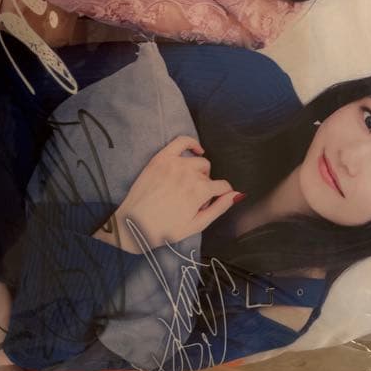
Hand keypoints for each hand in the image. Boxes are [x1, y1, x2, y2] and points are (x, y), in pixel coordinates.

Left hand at [98, 136, 241, 252]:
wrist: (133, 224)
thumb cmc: (165, 229)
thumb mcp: (196, 225)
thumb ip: (219, 208)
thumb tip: (237, 195)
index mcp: (199, 191)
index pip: (222, 186)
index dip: (221, 196)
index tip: (214, 202)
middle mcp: (188, 173)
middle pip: (209, 176)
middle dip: (206, 187)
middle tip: (193, 201)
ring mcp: (174, 163)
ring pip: (198, 162)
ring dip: (198, 172)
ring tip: (188, 186)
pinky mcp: (161, 158)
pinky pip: (182, 141)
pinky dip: (193, 143)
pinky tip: (197, 151)